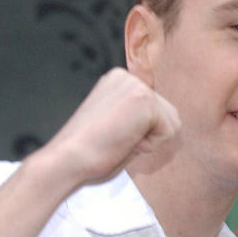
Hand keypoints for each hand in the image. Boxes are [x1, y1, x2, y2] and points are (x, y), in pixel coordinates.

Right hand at [36, 68, 180, 187]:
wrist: (66, 159)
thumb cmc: (87, 152)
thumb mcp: (115, 123)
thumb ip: (137, 116)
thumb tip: (166, 122)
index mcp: (118, 81)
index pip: (156, 110)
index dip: (140, 132)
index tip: (111, 135)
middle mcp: (127, 77)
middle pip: (168, 114)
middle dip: (148, 135)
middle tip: (115, 139)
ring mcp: (136, 85)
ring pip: (171, 123)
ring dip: (149, 140)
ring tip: (119, 139)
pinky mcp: (143, 99)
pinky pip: (169, 131)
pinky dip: (150, 145)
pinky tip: (123, 140)